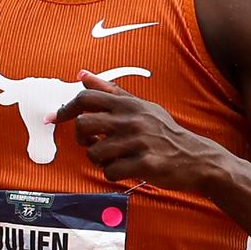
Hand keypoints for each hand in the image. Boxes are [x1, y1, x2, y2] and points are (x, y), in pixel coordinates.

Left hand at [49, 70, 212, 188]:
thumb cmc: (163, 132)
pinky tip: (125, 169)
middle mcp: (132, 119)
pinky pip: (110, 172)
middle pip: (83, 124)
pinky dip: (112, 174)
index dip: (66, 109)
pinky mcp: (144, 164)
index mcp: (129, 104)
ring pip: (94, 153)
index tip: (55, 119)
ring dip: (98, 160)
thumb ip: (110, 91)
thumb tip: (82, 75)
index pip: (86, 98)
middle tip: (91, 142)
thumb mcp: (141, 106)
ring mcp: (138, 142)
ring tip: (113, 158)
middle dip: (81, 138)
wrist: (195, 158)